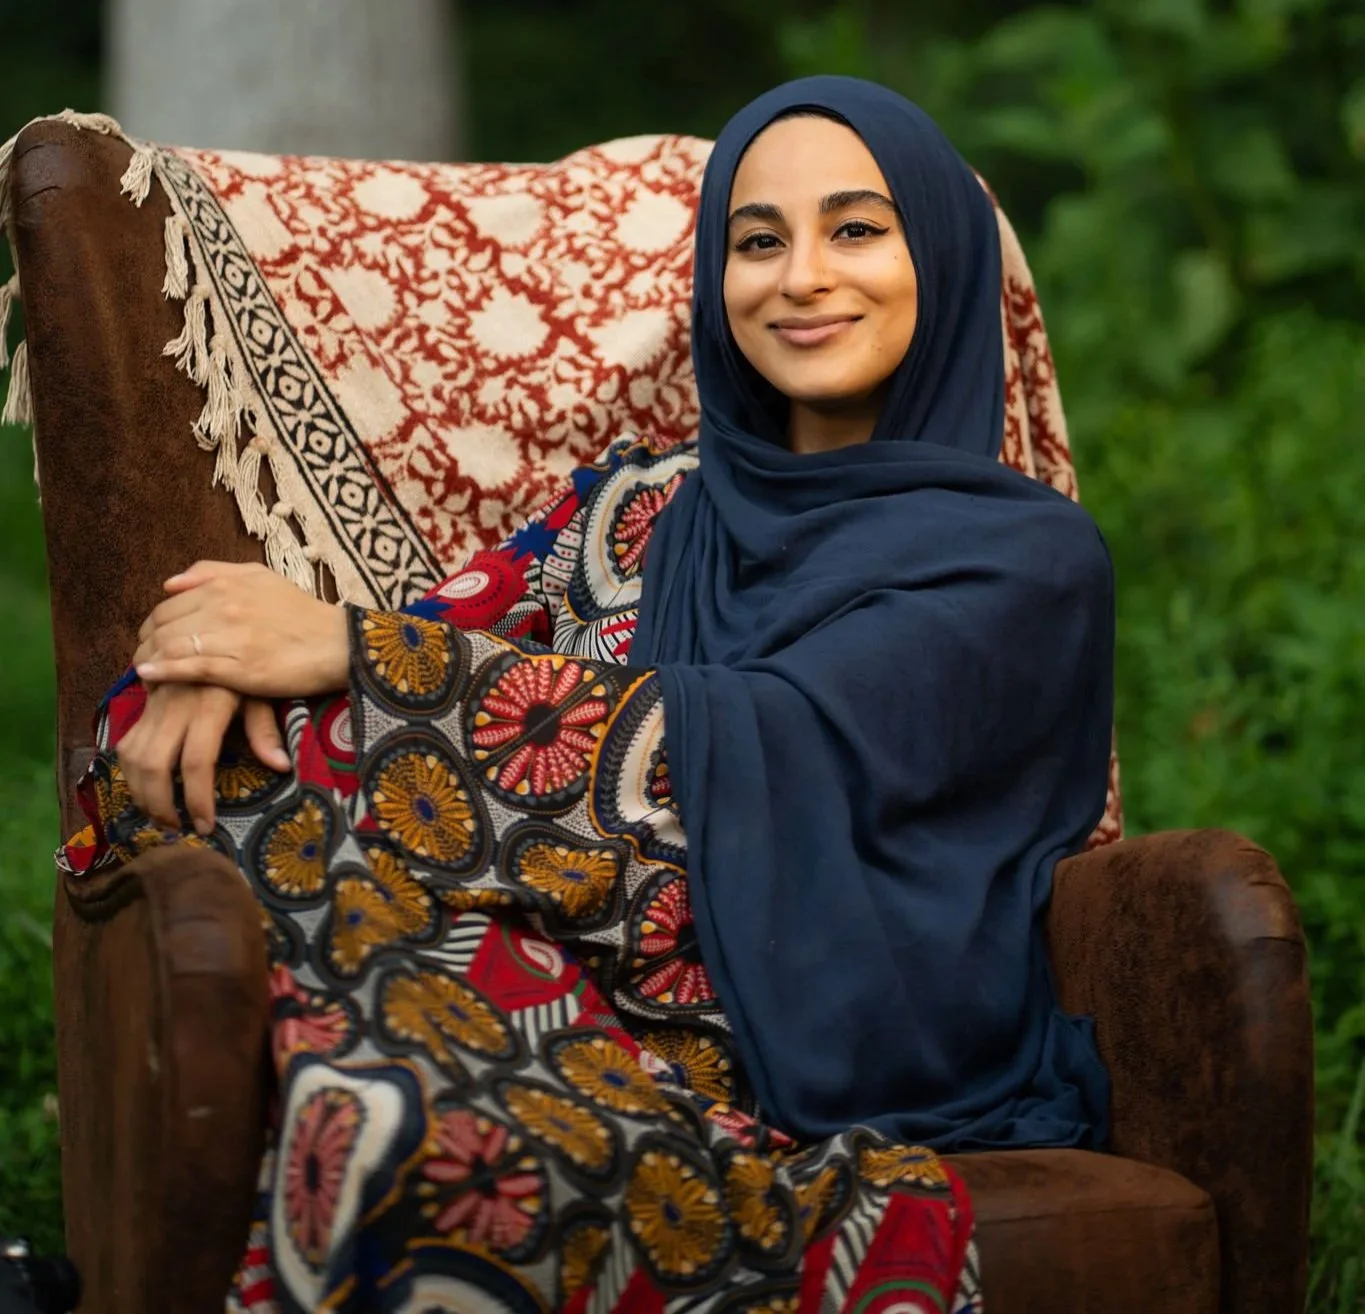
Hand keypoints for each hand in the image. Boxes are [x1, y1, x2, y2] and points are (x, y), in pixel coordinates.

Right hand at [119, 684, 290, 834]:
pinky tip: (145, 791)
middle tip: (174, 829)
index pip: (197, 761)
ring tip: (159, 816)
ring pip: (133, 757)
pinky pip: (126, 745)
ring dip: (140, 793)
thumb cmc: (244, 672)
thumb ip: (265, 730)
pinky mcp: (144, 707)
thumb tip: (282, 766)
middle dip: (160, 804)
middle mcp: (176, 707)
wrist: (208, 640)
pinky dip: (130, 774)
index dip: (197, 798)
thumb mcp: (261, 694)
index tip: (204, 826)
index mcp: (209, 706)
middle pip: (154, 764)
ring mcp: (155, 707)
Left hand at [133, 561, 349, 697]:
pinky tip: (148, 677)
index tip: (150, 639)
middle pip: (163, 626)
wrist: (339, 644)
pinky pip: (189, 668)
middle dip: (145, 643)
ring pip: (171, 647)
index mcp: (227, 584)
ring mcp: (230, 637)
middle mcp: (224, 606)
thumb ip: (215, 573)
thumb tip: (170, 583)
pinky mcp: (239, 668)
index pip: (168, 604)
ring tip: (142, 672)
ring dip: (148, 660)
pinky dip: (163, 672)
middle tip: (142, 658)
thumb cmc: (302, 614)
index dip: (152, 624)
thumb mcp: (261, 577)